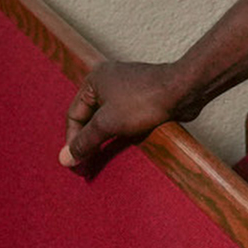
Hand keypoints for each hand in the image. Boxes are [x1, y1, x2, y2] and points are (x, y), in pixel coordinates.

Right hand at [59, 58, 195, 175]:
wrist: (182, 90)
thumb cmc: (143, 101)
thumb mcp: (108, 124)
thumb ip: (85, 141)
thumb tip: (64, 158)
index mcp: (94, 80)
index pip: (74, 115)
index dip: (72, 141)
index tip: (74, 163)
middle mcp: (107, 81)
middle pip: (89, 117)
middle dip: (87, 142)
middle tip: (84, 166)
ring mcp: (125, 88)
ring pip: (106, 119)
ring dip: (102, 140)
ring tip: (98, 162)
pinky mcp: (141, 98)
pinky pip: (122, 119)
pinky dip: (117, 134)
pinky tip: (117, 150)